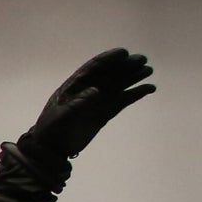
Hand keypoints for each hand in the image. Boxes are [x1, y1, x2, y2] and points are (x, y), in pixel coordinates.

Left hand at [20, 47, 153, 163]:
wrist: (52, 149)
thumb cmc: (51, 129)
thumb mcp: (61, 116)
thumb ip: (78, 103)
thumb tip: (96, 91)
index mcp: (74, 85)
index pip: (93, 67)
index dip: (108, 58)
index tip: (124, 53)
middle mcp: (88, 90)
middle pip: (110, 73)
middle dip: (125, 65)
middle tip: (142, 60)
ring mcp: (98, 101)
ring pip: (119, 85)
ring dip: (134, 77)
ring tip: (148, 71)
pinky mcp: (106, 113)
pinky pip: (123, 100)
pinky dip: (136, 94)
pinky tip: (149, 88)